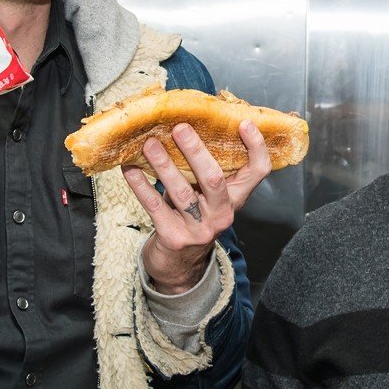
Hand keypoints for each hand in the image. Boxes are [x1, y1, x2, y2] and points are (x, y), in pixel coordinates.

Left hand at [125, 120, 270, 294]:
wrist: (180, 264)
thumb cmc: (192, 216)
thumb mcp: (206, 195)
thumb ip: (203, 169)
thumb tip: (185, 124)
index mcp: (236, 198)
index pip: (258, 171)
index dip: (255, 147)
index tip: (244, 123)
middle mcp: (222, 214)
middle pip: (214, 179)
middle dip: (196, 151)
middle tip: (180, 128)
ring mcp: (199, 229)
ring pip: (181, 192)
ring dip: (163, 165)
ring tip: (149, 144)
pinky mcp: (174, 238)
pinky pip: (154, 206)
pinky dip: (140, 186)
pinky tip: (130, 169)